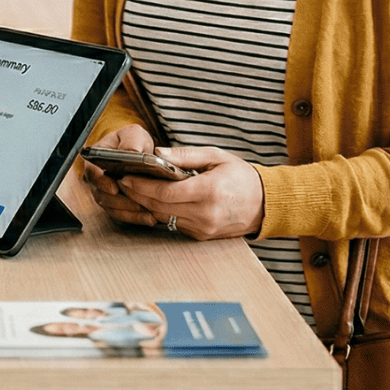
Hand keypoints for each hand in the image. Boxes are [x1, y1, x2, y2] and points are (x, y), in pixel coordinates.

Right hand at [81, 125, 158, 226]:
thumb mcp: (134, 134)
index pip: (92, 173)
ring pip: (112, 207)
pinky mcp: (116, 204)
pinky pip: (122, 214)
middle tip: (137, 204)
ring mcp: (105, 192)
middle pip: (101, 194)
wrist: (140, 152)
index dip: (101, 182)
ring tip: (147, 212)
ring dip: (129, 212)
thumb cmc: (133, 142)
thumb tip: (131, 151)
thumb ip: (131, 140)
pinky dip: (135, 218)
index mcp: (96, 159)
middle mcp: (97, 178)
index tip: (114, 188)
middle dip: (119, 202)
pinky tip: (149, 218)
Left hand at [117, 145, 265, 240]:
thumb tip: (157, 153)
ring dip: (146, 205)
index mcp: (208, 192)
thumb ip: (185, 156)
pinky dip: (162, 213)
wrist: (266, 204)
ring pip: (164, 217)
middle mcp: (204, 214)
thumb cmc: (242, 177)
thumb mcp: (216, 157)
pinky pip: (174, 224)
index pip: (164, 192)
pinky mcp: (202, 236)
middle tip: (123, 183)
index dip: (141, 185)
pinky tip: (153, 201)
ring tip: (134, 190)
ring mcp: (203, 228)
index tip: (126, 177)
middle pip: (159, 207)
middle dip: (138, 194)